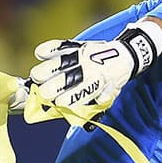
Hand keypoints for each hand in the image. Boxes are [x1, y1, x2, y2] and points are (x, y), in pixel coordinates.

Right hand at [28, 21, 161, 110]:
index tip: (57, 104)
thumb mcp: (106, 99)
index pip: (75, 96)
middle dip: (49, 89)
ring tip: (36, 77)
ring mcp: (82, 56)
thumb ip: (90, 108)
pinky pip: (60, 45)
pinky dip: (49, 49)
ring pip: (59, 63)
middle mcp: (89, 70)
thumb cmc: (111, 82)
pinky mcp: (78, 45)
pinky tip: (40, 54)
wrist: (125, 57)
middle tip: (43, 93)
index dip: (64, 101)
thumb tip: (72, 118)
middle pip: (63, 80)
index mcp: (96, 85)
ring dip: (44, 71)